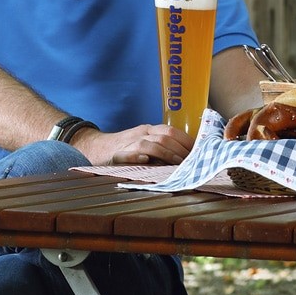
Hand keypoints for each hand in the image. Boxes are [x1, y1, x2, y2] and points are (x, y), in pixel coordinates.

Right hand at [73, 123, 193, 167]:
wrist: (97, 147)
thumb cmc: (126, 148)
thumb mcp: (145, 142)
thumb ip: (162, 145)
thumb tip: (187, 155)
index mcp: (149, 130)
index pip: (171, 131)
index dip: (186, 140)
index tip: (199, 151)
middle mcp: (141, 134)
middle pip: (164, 137)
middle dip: (181, 149)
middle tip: (192, 162)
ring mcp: (129, 143)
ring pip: (150, 145)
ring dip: (166, 154)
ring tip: (178, 164)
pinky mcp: (117, 155)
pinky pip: (128, 154)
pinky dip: (138, 156)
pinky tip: (146, 161)